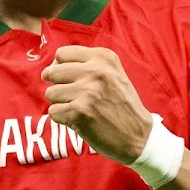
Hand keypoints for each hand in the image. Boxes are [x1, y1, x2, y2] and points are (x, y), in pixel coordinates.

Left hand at [41, 45, 152, 163]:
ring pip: (50, 93)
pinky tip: (79, 120)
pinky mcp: (79, 112)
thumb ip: (86, 65)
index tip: (67, 79)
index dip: (59, 67)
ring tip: (78, 109)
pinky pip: (53, 112)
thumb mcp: (112, 73)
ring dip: (60, 103)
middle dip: (57, 86)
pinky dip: (62, 118)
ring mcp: (87, 91)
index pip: (62, 54)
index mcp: (103, 57)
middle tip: (72, 97)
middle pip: (52, 72)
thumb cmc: (121, 105)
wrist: (139, 136)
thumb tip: (50, 67)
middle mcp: (95, 71)